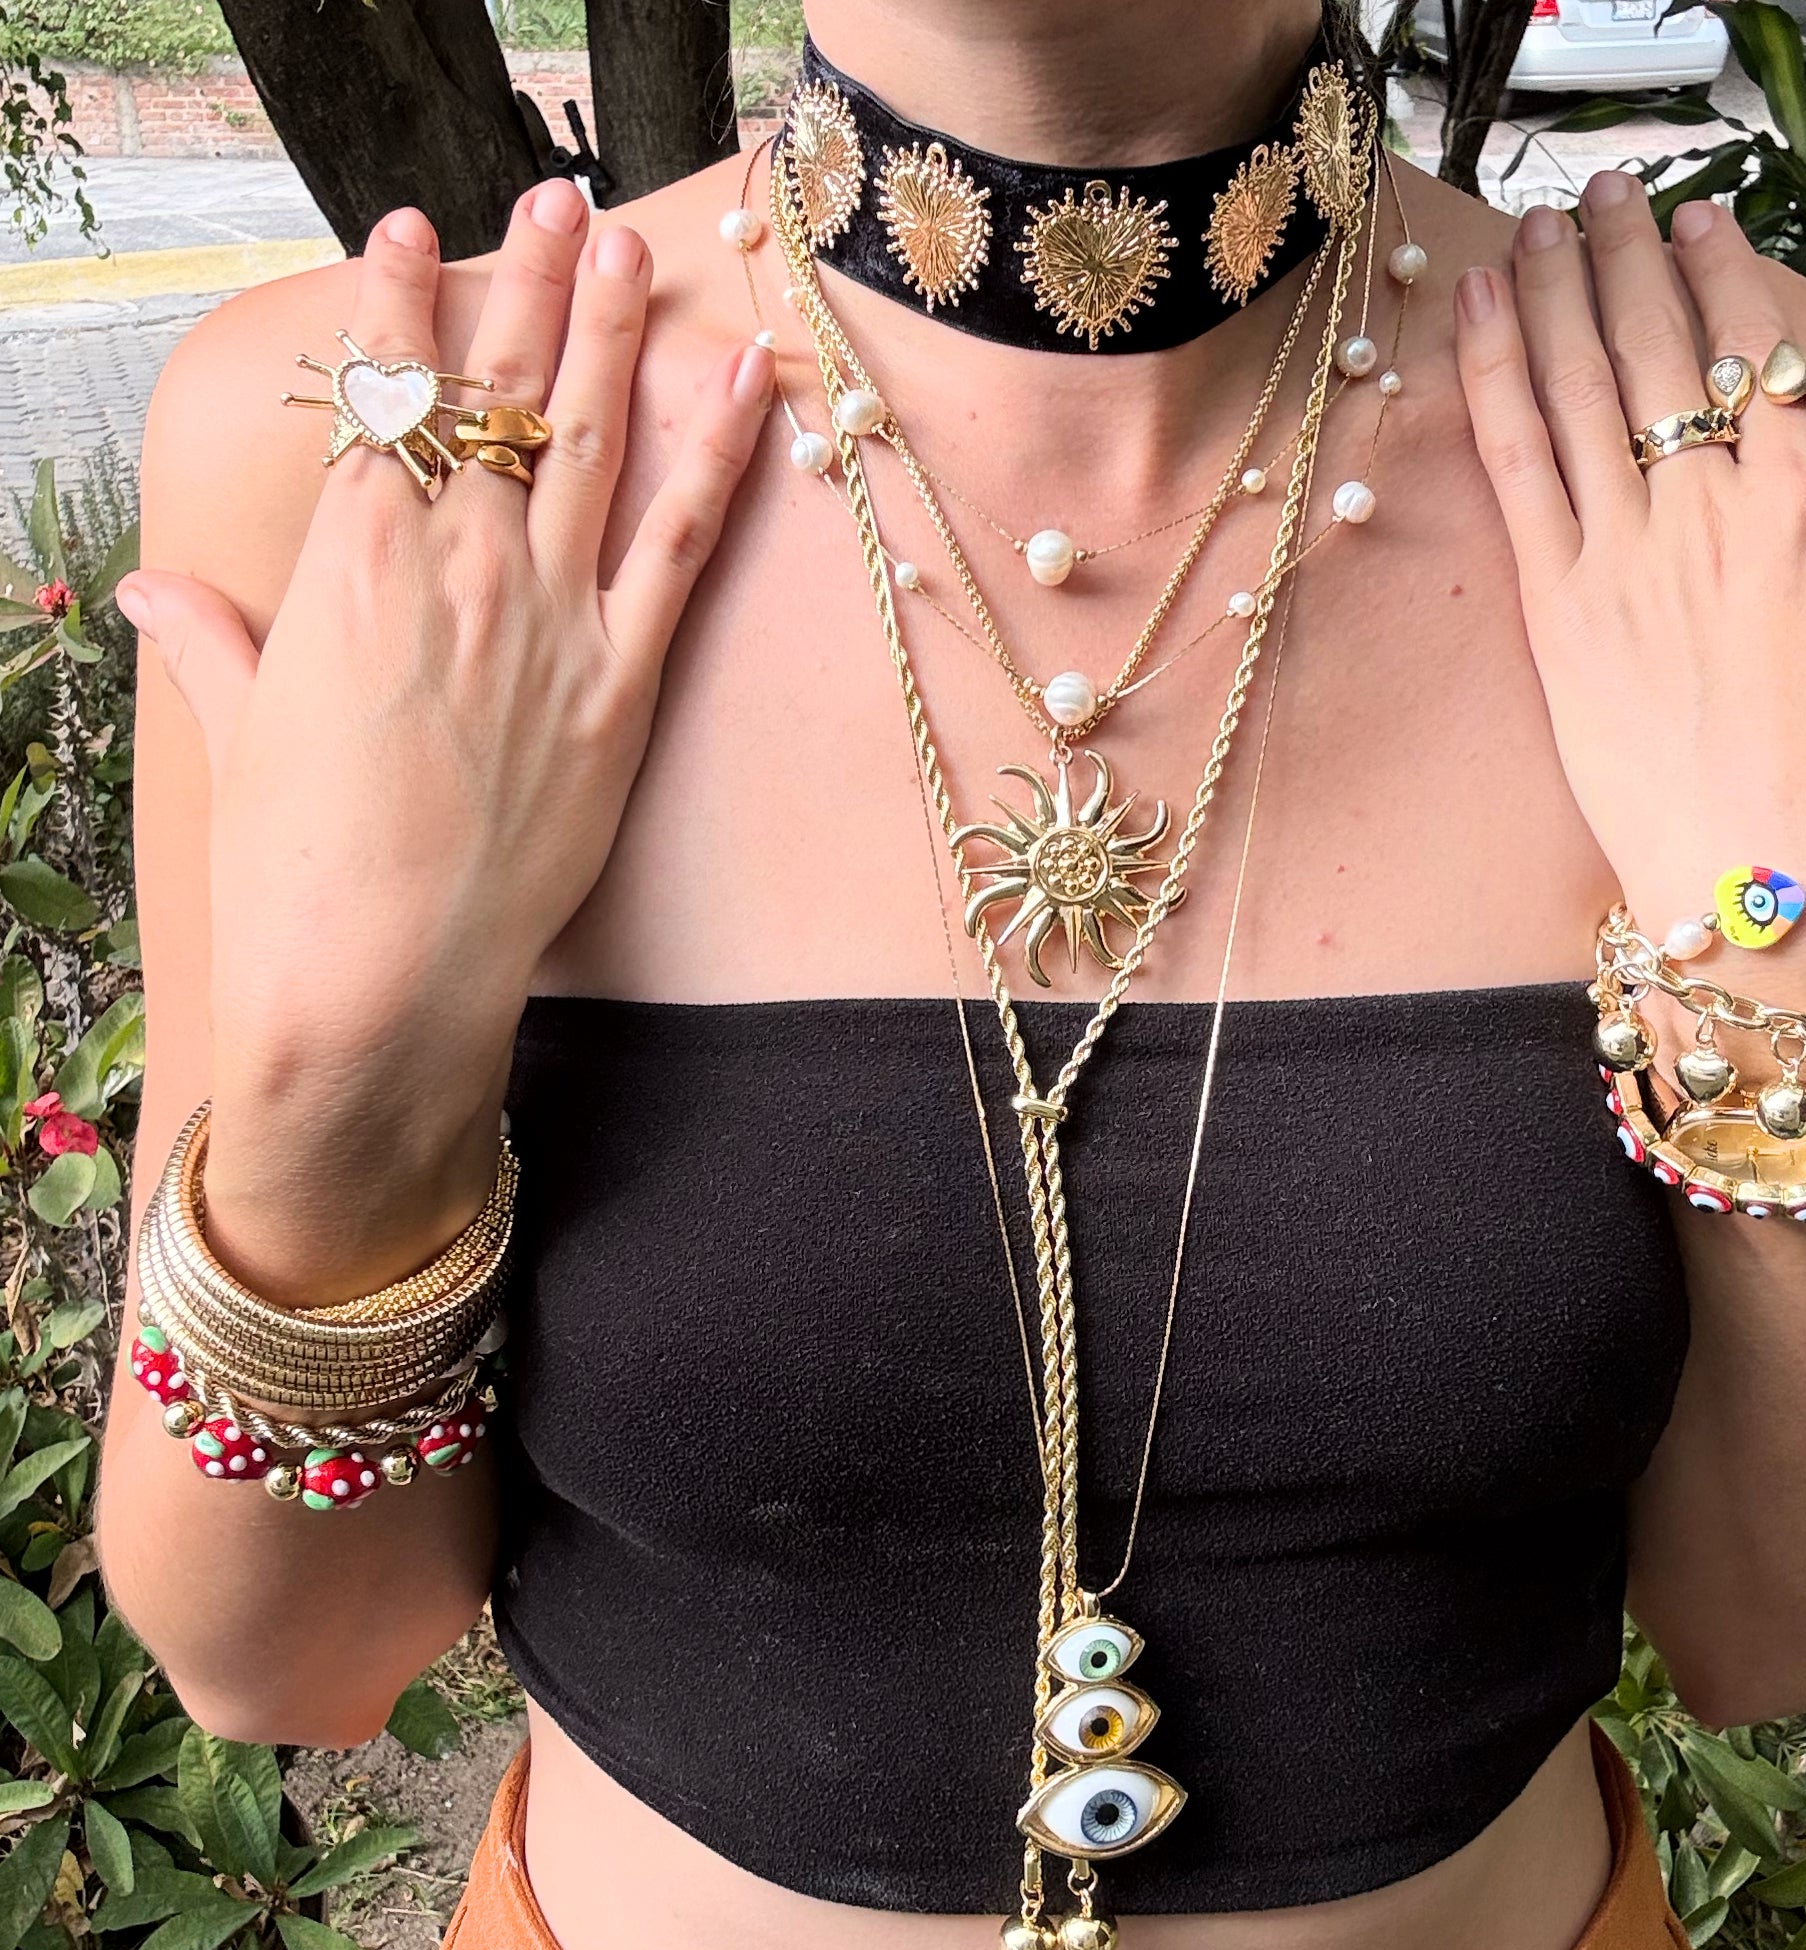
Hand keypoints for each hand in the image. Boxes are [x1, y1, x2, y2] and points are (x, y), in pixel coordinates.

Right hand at [118, 184, 773, 1292]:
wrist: (380, 980)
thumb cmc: (295, 868)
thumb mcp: (237, 737)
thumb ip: (212, 644)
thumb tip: (155, 594)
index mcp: (352, 566)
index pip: (384, 403)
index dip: (397, 313)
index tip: (408, 237)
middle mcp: (460, 570)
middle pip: (499, 400)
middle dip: (527, 289)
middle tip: (554, 205)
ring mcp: (552, 622)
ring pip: (587, 444)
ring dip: (614, 336)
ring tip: (631, 250)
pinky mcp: (622, 686)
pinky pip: (680, 546)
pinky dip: (715, 457)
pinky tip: (743, 380)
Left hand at [1452, 176, 1805, 998]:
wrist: (1772, 902)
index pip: (1760, 361)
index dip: (1723, 280)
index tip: (1697, 227)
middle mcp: (1716, 516)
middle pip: (1663, 351)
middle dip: (1628, 258)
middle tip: (1602, 197)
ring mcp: (1628, 559)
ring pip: (1583, 388)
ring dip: (1554, 292)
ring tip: (1537, 227)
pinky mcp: (1557, 613)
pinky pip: (1516, 466)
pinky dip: (1491, 380)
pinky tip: (1474, 314)